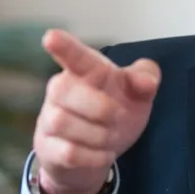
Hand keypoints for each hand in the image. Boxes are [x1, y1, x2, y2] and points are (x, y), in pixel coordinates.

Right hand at [33, 29, 160, 193]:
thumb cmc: (114, 113)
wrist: (95, 155)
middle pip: (64, 90)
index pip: (74, 56)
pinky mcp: (48, 147)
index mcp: (85, 72)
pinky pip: (67, 152)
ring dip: (97, 134)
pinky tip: (104, 154)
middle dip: (99, 107)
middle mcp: (60, 90)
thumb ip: (146, 79)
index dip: (64, 46)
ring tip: (110, 137)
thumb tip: (146, 81)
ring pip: (61, 122)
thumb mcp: (137, 95)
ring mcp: (49, 118)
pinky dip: (93, 157)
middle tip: (120, 116)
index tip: (51, 37)